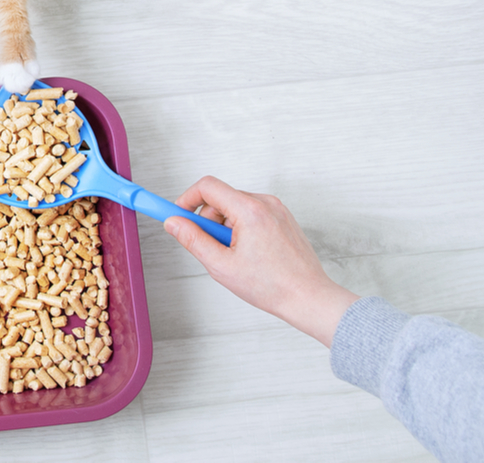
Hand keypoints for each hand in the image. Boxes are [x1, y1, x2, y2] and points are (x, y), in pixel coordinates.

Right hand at [164, 176, 358, 346]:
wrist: (309, 297)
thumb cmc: (273, 286)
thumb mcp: (221, 266)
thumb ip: (193, 240)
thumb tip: (174, 223)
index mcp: (250, 211)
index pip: (207, 186)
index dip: (186, 199)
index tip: (176, 213)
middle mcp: (265, 203)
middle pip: (221, 197)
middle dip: (207, 219)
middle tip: (208, 246)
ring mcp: (277, 209)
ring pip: (235, 206)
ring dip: (224, 226)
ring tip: (234, 255)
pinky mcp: (282, 217)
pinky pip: (251, 213)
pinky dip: (241, 228)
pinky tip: (248, 253)